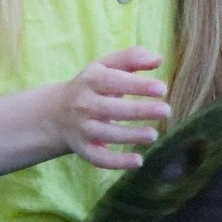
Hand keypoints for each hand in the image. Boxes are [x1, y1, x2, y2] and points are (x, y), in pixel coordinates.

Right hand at [51, 47, 172, 169]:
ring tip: (154, 134)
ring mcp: (82, 128)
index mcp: (90, 80)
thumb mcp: (105, 66)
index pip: (114, 81)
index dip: (138, 85)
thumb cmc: (92, 86)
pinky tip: (138, 161)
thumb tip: (158, 59)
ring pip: (106, 134)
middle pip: (111, 109)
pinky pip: (99, 158)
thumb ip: (131, 59)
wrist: (56, 113)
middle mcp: (83, 104)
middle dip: (139, 110)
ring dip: (131, 136)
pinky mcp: (83, 149)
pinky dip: (117, 162)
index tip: (162, 89)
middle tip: (166, 110)